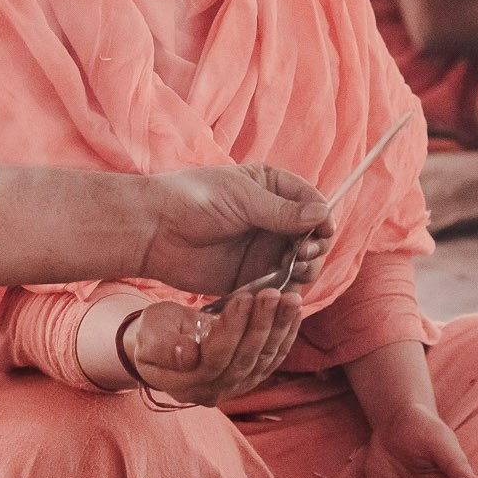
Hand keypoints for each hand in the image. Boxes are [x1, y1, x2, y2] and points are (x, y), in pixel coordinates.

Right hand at [125, 283, 305, 406]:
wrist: (162, 342)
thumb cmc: (153, 333)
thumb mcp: (149, 333)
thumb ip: (165, 346)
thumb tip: (187, 355)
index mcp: (185, 384)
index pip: (215, 359)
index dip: (232, 330)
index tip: (243, 298)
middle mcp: (213, 392)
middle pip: (244, 360)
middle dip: (261, 325)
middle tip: (273, 294)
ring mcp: (235, 387)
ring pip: (264, 360)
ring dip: (280, 328)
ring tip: (291, 299)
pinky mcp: (251, 376)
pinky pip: (273, 358)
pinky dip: (287, 335)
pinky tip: (295, 312)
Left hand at [138, 163, 331, 296]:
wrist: (153, 231)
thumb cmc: (194, 201)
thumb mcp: (242, 199)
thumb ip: (282, 211)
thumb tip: (323, 214)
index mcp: (272, 188)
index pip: (312, 202)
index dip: (323, 217)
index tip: (324, 229)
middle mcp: (273, 219)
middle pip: (313, 236)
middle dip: (316, 245)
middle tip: (304, 252)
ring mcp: (263, 249)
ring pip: (302, 264)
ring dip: (307, 267)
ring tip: (295, 268)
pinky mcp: (252, 277)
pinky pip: (280, 286)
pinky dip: (286, 289)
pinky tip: (280, 288)